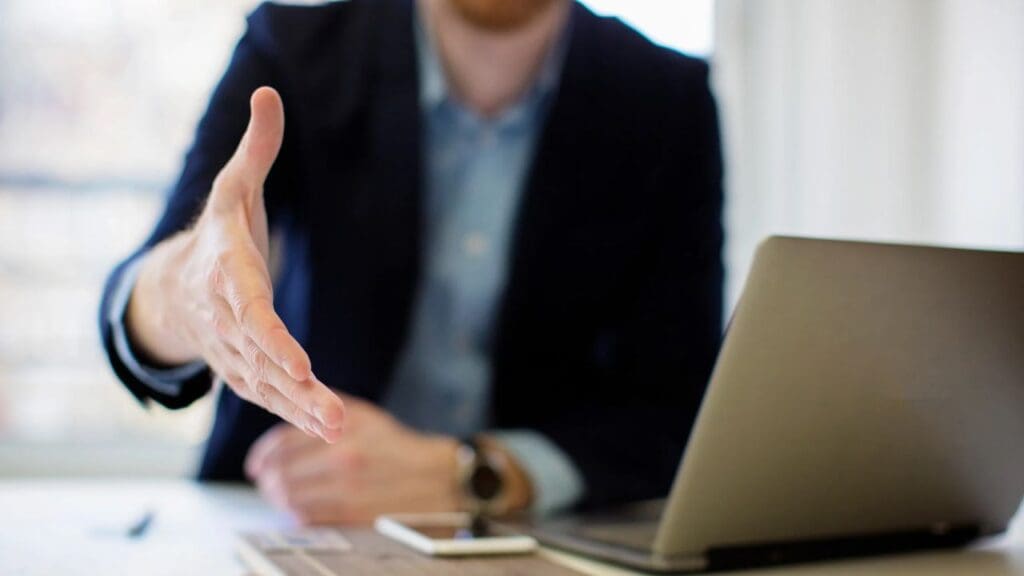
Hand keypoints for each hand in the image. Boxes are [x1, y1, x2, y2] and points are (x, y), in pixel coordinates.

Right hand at [126, 87, 343, 441]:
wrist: (176, 286)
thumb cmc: (217, 233)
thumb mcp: (233, 185)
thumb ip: (257, 148)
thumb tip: (268, 92)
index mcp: (226, 274)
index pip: (250, 311)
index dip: (273, 339)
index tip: (300, 366)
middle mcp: (227, 320)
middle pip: (263, 359)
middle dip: (297, 391)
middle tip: (334, 419)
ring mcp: (233, 350)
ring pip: (268, 386)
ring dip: (304, 412)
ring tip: (340, 431)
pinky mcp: (244, 369)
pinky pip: (270, 395)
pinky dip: (297, 414)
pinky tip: (329, 428)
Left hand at [244, 394, 461, 524]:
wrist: (437, 477)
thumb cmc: (398, 447)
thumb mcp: (364, 416)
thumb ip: (325, 414)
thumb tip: (287, 424)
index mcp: (343, 428)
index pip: (284, 442)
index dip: (264, 455)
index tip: (257, 464)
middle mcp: (343, 457)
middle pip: (282, 472)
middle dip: (267, 479)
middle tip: (265, 483)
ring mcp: (348, 489)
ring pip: (290, 497)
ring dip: (278, 499)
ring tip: (278, 497)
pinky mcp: (354, 514)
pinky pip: (309, 518)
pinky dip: (297, 514)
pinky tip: (299, 510)